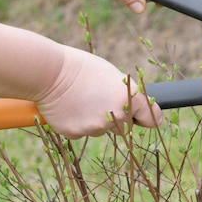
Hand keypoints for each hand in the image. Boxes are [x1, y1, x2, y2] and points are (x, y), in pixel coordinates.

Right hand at [36, 45, 161, 138]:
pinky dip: (77, 123)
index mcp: (132, 99)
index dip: (149, 118)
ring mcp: (97, 127)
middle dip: (118, 119)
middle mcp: (118, 116)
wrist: (49, 72)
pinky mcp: (77, 133)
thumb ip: (124, 94)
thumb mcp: (113, 76)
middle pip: (125, 127)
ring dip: (95, 120)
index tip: (149, 119)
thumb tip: (131, 106)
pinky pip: (81, 131)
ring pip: (101, 129)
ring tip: (81, 100)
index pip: (151, 118)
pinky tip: (69, 107)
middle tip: (101, 101)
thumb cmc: (83, 68)